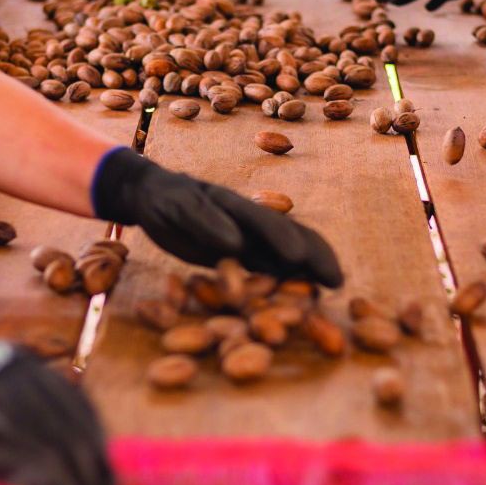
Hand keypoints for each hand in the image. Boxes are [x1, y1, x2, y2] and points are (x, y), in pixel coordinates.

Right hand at [92, 147, 342, 286]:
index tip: (338, 283)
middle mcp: (242, 212)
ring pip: (251, 217)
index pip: (296, 238)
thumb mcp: (224, 250)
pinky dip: (217, 228)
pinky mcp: (186, 203)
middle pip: (281, 228)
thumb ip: (254, 264)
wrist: (148, 193)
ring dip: (276, 235)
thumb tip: (293, 291)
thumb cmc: (192, 227)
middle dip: (308, 250)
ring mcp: (215, 204)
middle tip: (330, 276)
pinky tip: (230, 244)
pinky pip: (201, 214)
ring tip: (296, 257)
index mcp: (256, 227)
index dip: (319, 257)